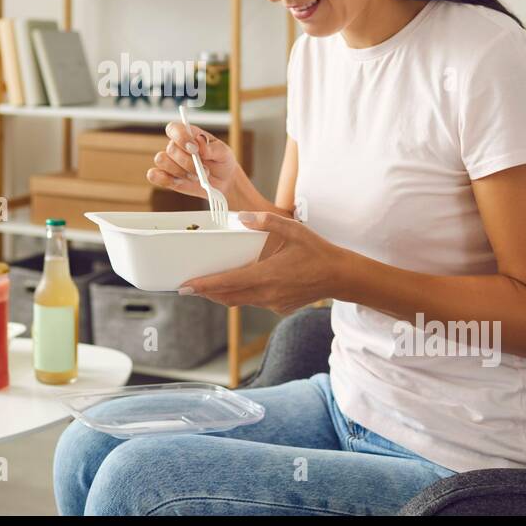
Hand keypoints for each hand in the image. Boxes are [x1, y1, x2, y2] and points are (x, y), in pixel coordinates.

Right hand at [147, 122, 240, 199]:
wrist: (223, 182)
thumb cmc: (222, 162)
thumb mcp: (224, 152)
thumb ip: (213, 147)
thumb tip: (200, 143)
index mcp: (189, 135)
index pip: (174, 128)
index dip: (180, 136)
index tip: (194, 148)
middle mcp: (177, 146)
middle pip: (170, 149)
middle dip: (188, 162)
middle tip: (204, 170)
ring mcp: (171, 162)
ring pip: (161, 161)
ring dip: (180, 171)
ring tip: (197, 177)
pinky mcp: (167, 177)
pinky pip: (154, 175)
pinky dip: (163, 179)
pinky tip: (179, 182)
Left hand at [177, 211, 348, 314]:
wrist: (340, 276)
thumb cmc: (317, 251)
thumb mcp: (294, 230)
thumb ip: (267, 222)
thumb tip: (242, 218)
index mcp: (267, 276)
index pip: (227, 283)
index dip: (203, 286)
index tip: (184, 287)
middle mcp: (267, 294)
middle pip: (228, 297)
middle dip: (206, 292)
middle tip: (186, 286)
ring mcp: (273, 304)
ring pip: (240, 301)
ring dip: (222, 294)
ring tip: (206, 285)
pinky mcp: (279, 308)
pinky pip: (254, 302)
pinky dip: (242, 294)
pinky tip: (239, 283)